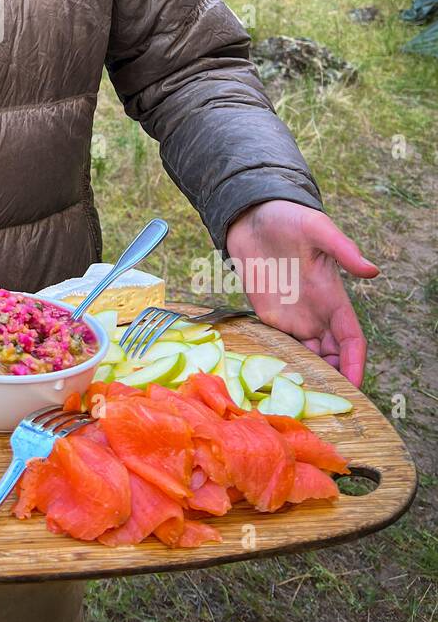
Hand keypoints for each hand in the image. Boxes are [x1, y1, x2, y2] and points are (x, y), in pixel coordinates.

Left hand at [224, 200, 377, 386]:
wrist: (249, 216)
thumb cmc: (287, 218)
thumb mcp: (317, 229)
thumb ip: (343, 249)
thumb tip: (372, 271)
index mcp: (332, 296)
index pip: (351, 338)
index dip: (355, 362)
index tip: (355, 386)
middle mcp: (314, 312)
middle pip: (331, 355)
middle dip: (334, 379)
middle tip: (327, 406)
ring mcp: (291, 316)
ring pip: (307, 356)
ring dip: (309, 376)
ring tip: (304, 402)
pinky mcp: (267, 315)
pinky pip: (279, 346)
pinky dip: (283, 364)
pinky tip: (278, 382)